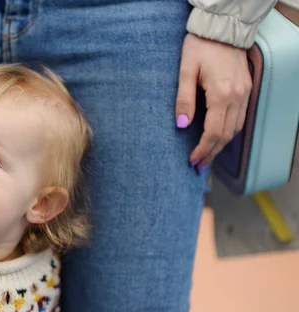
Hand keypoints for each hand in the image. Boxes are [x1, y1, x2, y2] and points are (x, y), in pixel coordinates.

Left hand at [175, 33, 251, 172]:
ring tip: (206, 157)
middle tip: (197, 166)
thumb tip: (180, 125)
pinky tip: (218, 139)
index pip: (213, 132)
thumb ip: (183, 99)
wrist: (221, 29)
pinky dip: (229, 132)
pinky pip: (240, 118)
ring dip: (221, 145)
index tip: (192, 160)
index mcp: (221, 93)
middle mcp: (237, 96)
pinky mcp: (246, 89)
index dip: (203, 149)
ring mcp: (244, 93)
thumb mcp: (185, 71)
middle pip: (226, 135)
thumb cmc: (199, 47)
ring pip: (236, 129)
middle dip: (211, 153)